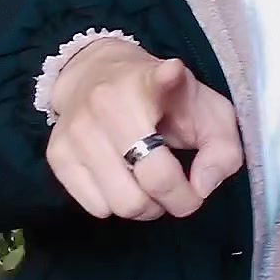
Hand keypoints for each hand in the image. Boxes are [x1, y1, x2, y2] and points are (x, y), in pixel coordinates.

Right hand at [47, 40, 243, 220]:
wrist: (95, 75)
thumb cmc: (164, 100)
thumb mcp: (207, 112)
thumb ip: (222, 151)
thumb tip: (201, 188)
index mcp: (149, 82)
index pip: (158, 80)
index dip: (167, 77)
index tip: (172, 72)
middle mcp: (106, 102)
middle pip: (150, 180)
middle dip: (174, 200)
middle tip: (178, 189)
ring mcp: (76, 130)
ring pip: (121, 204)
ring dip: (145, 207)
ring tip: (149, 184)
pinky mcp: (56, 154)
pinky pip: (95, 207)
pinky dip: (114, 205)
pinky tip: (121, 180)